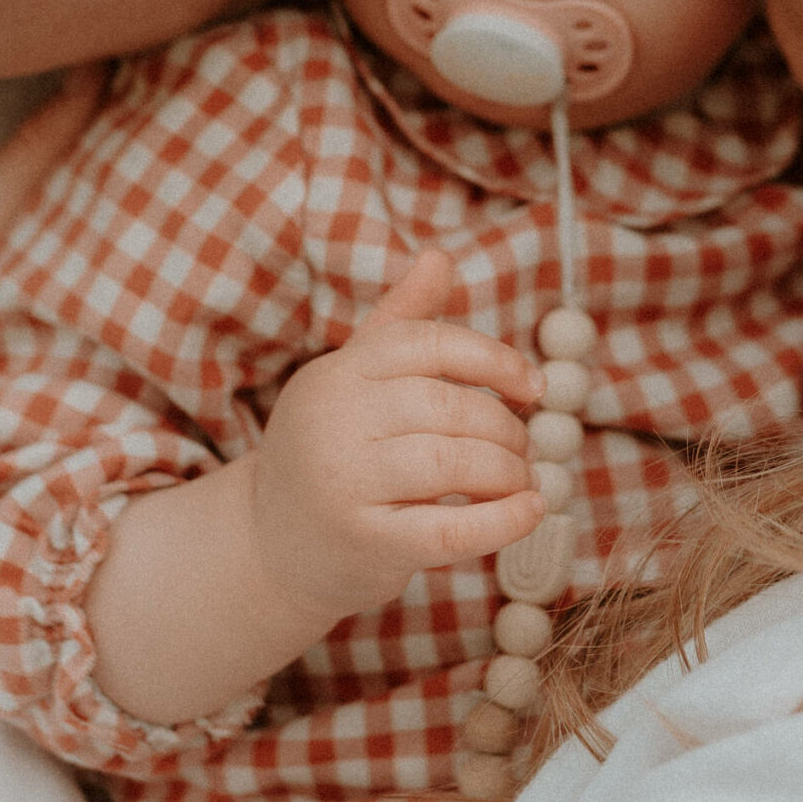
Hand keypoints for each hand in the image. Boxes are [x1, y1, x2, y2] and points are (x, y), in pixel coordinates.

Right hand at [248, 248, 543, 633]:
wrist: (270, 545)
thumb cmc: (330, 453)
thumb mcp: (353, 381)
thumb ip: (400, 321)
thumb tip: (439, 256)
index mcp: (337, 372)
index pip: (427, 343)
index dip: (493, 359)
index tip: (533, 386)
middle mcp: (333, 422)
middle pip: (447, 407)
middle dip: (504, 427)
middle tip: (524, 448)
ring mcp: (344, 485)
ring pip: (452, 465)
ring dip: (506, 471)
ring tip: (520, 480)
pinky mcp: (364, 543)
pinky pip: (449, 530)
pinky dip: (503, 521)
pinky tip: (531, 511)